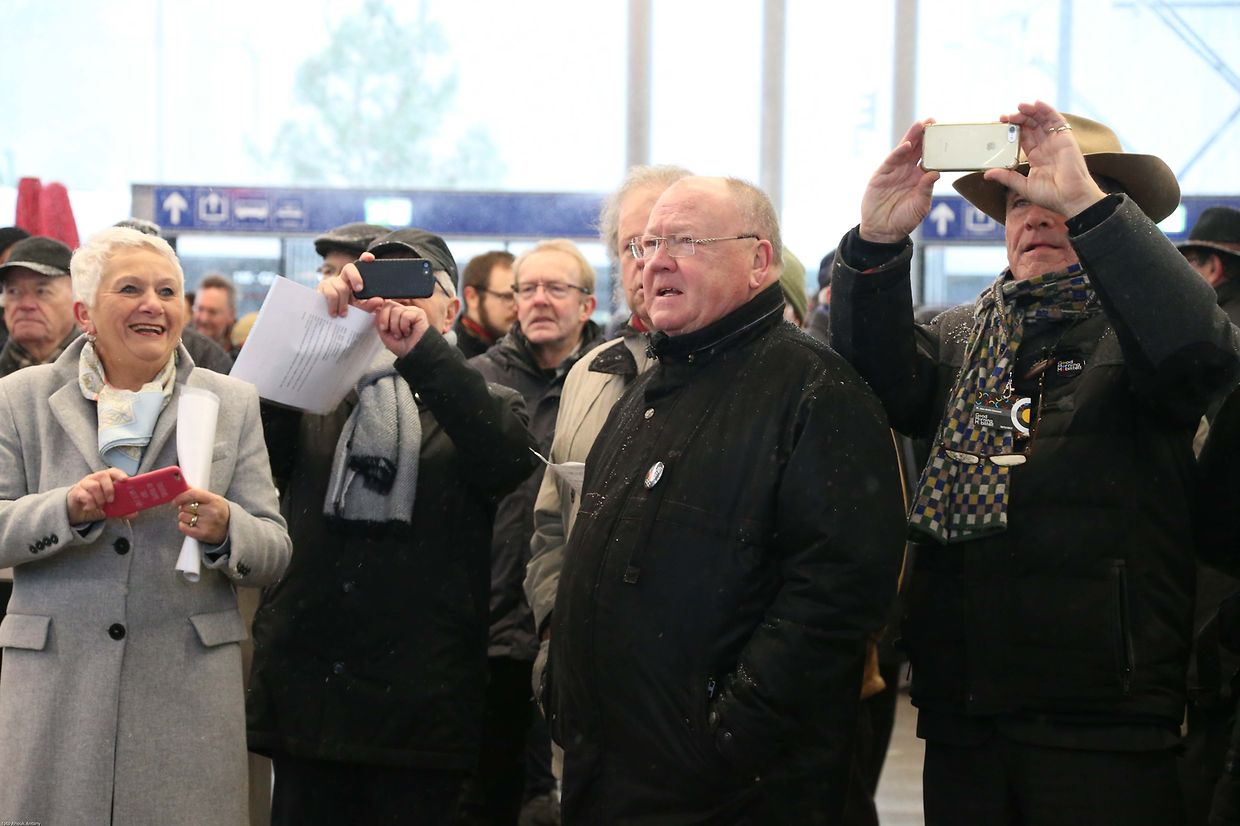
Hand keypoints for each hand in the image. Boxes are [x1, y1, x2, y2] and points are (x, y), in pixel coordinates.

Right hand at [66, 468, 129, 522]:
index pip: (112, 471)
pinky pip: (84, 495)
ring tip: (100, 506)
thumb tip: (135, 514)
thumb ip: (122, 510)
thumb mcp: (111, 507)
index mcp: (106, 479)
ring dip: (99, 498)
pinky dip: (90, 504)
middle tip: (111, 500)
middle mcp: (95, 478)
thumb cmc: (97, 503)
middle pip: (103, 475)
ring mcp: (84, 484)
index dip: (119, 474)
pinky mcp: (76, 492)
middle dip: (109, 489)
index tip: (125, 480)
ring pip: (94, 486)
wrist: (78, 509)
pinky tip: (91, 508)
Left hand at [172, 488, 230, 545]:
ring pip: (183, 517)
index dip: (181, 497)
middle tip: (191, 511)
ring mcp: (208, 523)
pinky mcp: (203, 534)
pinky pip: (183, 527)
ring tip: (193, 518)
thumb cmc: (219, 512)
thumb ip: (198, 493)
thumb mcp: (213, 499)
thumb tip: (182, 485)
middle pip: (185, 507)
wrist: (231, 528)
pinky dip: (183, 526)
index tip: (175, 501)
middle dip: (184, 508)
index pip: (193, 494)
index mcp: (215, 500)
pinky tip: (191, 525)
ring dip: (184, 517)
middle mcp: (212, 511)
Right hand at [318, 251, 383, 317]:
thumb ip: (370, 304)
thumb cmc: (348, 310)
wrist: (329, 317)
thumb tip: (379, 300)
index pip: (361, 264)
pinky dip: (333, 305)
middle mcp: (344, 277)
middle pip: (349, 268)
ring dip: (343, 303)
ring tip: (343, 314)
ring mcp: (332, 280)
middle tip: (359, 289)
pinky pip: (330, 293)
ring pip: (341, 286)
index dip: (365, 258)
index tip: (371, 259)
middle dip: (356, 277)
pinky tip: (334, 313)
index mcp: (356, 279)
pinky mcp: (322, 287)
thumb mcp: (360, 308)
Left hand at [375, 300, 431, 357]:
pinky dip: (404, 327)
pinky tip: (408, 332)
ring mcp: (411, 311)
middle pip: (388, 304)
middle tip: (391, 332)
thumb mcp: (384, 332)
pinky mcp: (419, 313)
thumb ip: (379, 319)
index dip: (380, 312)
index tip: (380, 323)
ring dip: (396, 327)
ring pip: (396, 310)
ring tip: (401, 334)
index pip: (384, 304)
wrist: (413, 354)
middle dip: (385, 320)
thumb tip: (376, 308)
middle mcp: (403, 310)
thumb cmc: (402, 346)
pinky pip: (405, 315)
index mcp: (395, 313)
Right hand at [859, 119, 940, 243]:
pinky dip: (899, 152)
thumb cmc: (904, 220)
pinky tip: (907, 144)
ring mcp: (895, 171)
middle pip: (918, 149)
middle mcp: (908, 171)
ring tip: (920, 124)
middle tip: (933, 121)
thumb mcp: (920, 206)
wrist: (882, 231)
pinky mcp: (882, 174)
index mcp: (921, 178)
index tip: (945, 134)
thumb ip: (926, 190)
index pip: (930, 158)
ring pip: (905, 150)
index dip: (937, 146)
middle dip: (925, 135)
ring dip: (912, 137)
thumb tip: (935, 173)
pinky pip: (891, 160)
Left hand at [982, 100, 1105, 217]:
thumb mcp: (1022, 186)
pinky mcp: (1065, 137)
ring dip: (1031, 111)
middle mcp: (1046, 147)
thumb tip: (987, 174)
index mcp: (1036, 157)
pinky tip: (1037, 104)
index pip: (1023, 137)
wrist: (1071, 198)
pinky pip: (1056, 119)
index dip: (1012, 130)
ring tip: (1019, 107)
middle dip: (1018, 119)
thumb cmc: (1051, 196)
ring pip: (1042, 120)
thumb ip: (1006, 177)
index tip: (1000, 124)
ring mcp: (1056, 141)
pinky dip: (1047, 110)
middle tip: (1005, 117)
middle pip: (1031, 126)